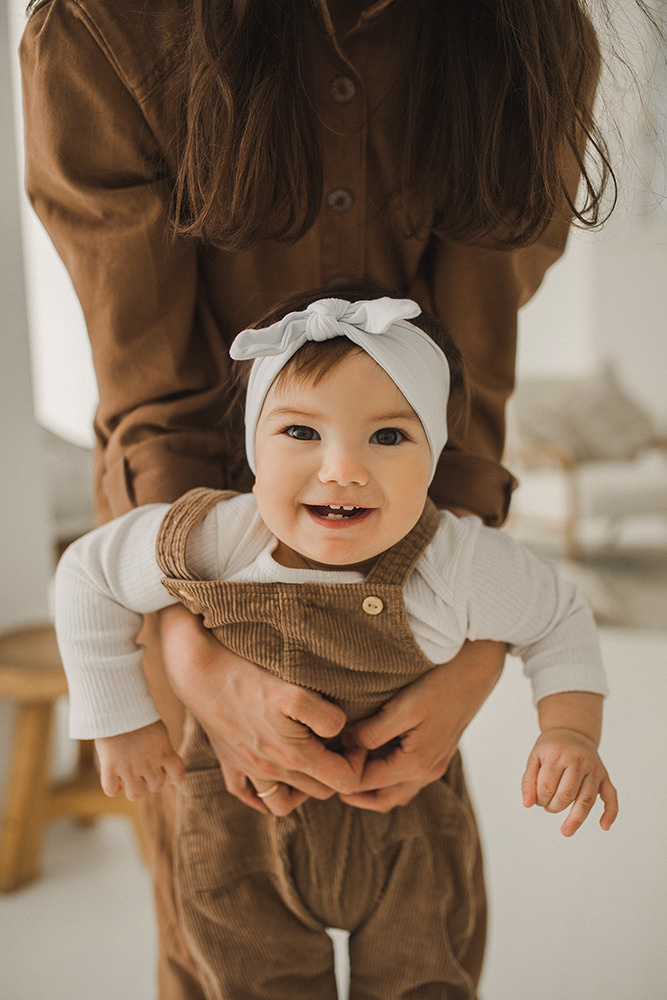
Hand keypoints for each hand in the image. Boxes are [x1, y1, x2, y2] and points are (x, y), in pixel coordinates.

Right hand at [95, 721, 184, 800]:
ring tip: (128, 780)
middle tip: (143, 772)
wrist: (118, 704)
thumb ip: (158, 746)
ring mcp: (129, 767)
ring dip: (133, 789)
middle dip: (151, 781)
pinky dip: (112, 789)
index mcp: (164, 751)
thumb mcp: (157, 728)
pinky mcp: (110, 767)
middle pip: (156, 786)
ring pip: (136, 794)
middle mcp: (149, 763)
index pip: (178, 774)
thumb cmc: (137, 712)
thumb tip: (158, 760)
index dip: (176, 778)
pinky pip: (111, 790)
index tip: (173, 779)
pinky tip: (113, 782)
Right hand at [159, 604, 361, 814]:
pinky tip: (272, 777)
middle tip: (338, 744)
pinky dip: (262, 795)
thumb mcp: (296, 693)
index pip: (344, 781)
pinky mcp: (228, 762)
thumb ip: (326, 717)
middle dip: (334, 772)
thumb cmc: (249, 678)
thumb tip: (340, 732)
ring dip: (302, 789)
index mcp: (293, 757)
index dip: (358, 762)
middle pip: (319, 792)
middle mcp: (271, 771)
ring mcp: (247, 770)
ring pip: (283, 803)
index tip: (355, 740)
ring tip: (309, 762)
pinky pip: (247, 795)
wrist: (199, 672)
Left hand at [339, 640, 504, 811]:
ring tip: (347, 770)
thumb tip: (348, 745)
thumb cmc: (440, 683)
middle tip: (329, 777)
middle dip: (354, 793)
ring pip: (396, 793)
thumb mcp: (404, 706)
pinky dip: (387, 780)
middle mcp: (427, 772)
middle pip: (382, 799)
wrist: (476, 670)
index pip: (367, 783)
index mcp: (416, 764)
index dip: (343, 774)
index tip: (326, 756)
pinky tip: (373, 758)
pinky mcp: (438, 755)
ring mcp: (435, 766)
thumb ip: (374, 731)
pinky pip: (407, 781)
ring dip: (371, 789)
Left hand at [521, 728, 618, 835]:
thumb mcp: (535, 758)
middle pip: (567, 795)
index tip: (538, 800)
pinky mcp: (605, 777)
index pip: (547, 787)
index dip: (540, 799)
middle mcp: (578, 762)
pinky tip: (604, 826)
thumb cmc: (551, 748)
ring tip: (566, 831)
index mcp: (558, 756)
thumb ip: (529, 781)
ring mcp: (594, 770)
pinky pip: (611, 796)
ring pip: (587, 800)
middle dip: (554, 807)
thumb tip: (527, 804)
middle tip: (549, 807)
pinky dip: (610, 813)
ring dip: (576, 819)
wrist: (571, 732)